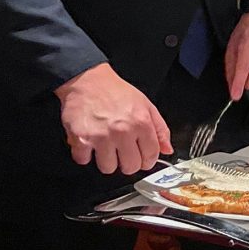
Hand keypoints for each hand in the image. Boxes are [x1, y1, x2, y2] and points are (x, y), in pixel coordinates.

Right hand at [55, 63, 172, 174]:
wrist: (88, 81)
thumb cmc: (115, 92)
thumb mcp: (146, 105)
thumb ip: (160, 129)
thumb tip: (167, 149)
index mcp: (141, 122)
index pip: (151, 155)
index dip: (148, 161)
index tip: (143, 160)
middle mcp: (123, 131)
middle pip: (130, 167)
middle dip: (127, 163)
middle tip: (123, 153)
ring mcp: (101, 137)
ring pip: (108, 168)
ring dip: (106, 161)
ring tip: (106, 147)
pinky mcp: (81, 140)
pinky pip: (84, 161)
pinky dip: (85, 155)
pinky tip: (90, 143)